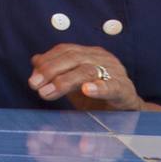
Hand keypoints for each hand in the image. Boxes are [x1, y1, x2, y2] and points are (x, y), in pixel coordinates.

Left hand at [30, 44, 151, 111]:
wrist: (128, 111)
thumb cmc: (99, 95)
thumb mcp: (74, 83)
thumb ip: (57, 72)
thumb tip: (35, 60)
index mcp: (90, 53)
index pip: (66, 50)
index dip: (48, 61)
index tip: (33, 76)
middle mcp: (102, 58)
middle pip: (73, 58)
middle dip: (51, 71)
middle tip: (35, 85)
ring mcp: (114, 72)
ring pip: (87, 71)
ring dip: (64, 82)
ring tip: (48, 92)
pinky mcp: (124, 90)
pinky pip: (112, 87)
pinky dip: (99, 88)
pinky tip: (86, 90)